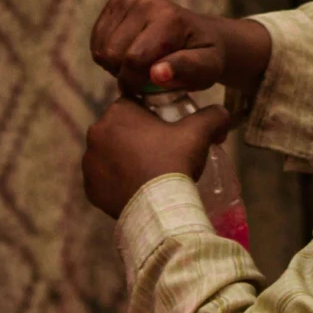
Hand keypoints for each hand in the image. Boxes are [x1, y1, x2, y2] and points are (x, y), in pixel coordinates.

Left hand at [82, 96, 231, 219]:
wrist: (159, 208)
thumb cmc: (175, 162)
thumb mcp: (200, 131)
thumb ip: (213, 115)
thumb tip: (222, 113)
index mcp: (117, 112)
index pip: (134, 104)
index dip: (152, 116)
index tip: (167, 130)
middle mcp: (96, 133)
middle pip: (121, 129)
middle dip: (138, 138)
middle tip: (162, 153)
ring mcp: (89, 163)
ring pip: (111, 154)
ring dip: (126, 159)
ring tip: (150, 173)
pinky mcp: (90, 189)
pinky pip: (105, 180)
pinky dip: (118, 182)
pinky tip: (138, 188)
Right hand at [90, 0, 270, 100]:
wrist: (200, 34)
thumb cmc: (204, 56)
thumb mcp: (207, 69)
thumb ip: (186, 72)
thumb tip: (157, 74)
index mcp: (170, 19)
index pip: (134, 59)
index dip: (136, 83)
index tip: (151, 87)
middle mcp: (146, 3)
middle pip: (112, 54)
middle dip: (126, 74)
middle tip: (147, 75)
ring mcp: (129, 0)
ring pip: (100, 50)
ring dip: (116, 66)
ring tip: (140, 64)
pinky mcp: (115, 3)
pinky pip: (95, 41)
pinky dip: (108, 55)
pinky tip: (129, 54)